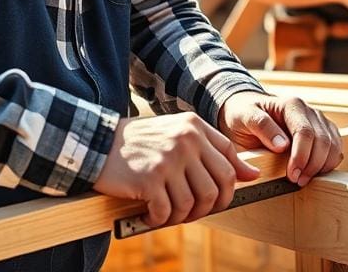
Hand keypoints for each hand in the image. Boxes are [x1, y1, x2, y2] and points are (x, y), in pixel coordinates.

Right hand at [94, 113, 258, 227]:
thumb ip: (210, 150)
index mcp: (195, 126)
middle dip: (210, 206)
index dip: (233, 181)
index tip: (225, 196)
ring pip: (194, 202)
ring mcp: (169, 159)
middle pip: (218, 185)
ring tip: (167, 214)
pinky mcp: (151, 178)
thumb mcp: (176, 134)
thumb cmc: (138, 143)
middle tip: (194, 213)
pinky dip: (159, 220)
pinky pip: (167, 212)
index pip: (229, 157)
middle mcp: (187, 140)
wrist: (96, 142)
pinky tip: (149, 216)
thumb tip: (252, 174)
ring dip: (182, 216)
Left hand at [218, 91, 342, 187]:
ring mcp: (318, 121)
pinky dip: (328, 163)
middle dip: (312, 165)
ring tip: (303, 179)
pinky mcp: (323, 131)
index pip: (305, 132)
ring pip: (333, 145)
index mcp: (291, 105)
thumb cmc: (244, 113)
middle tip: (296, 181)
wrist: (247, 108)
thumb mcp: (244, 116)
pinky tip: (312, 172)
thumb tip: (283, 146)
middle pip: (323, 141)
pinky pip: (335, 148)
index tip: (291, 175)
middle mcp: (309, 111)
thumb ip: (262, 126)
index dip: (301, 156)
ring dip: (322, 166)